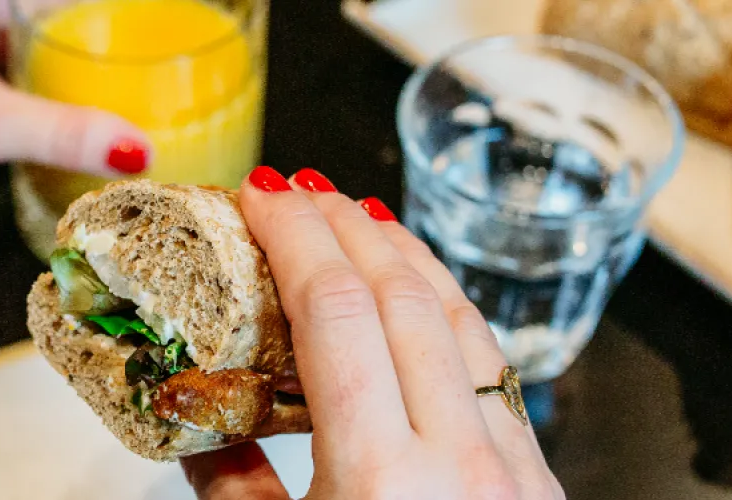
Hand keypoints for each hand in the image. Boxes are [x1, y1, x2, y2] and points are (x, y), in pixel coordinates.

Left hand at [0, 0, 149, 215]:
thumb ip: (64, 132)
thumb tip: (133, 145)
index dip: (99, 9)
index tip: (149, 18)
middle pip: (37, 6)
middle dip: (84, 28)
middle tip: (140, 50)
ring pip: (14, 23)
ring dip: (53, 52)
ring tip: (108, 77)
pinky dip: (23, 71)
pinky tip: (48, 101)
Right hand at [180, 167, 563, 498]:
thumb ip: (234, 488)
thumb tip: (192, 419)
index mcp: (379, 480)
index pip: (337, 314)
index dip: (295, 238)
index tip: (261, 195)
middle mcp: (457, 460)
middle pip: (402, 300)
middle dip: (344, 227)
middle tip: (298, 190)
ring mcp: (512, 467)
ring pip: (463, 323)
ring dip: (406, 257)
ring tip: (358, 218)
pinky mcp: (539, 480)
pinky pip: (496, 371)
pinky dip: (451, 316)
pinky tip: (424, 297)